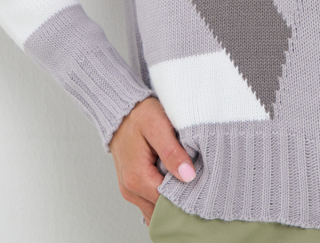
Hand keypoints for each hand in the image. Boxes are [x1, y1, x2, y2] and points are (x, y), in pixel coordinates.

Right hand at [109, 97, 196, 224]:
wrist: (120, 110)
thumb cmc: (139, 115)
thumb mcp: (157, 125)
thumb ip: (172, 151)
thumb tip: (188, 175)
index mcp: (137, 178)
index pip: (167, 203)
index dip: (185, 194)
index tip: (198, 181)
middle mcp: (130, 191)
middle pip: (162, 209)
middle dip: (179, 197)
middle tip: (194, 178)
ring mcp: (130, 191)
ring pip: (156, 208)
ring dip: (171, 197)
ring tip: (183, 176)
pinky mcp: (133, 187)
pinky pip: (150, 202)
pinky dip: (163, 196)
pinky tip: (173, 180)